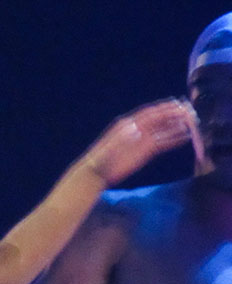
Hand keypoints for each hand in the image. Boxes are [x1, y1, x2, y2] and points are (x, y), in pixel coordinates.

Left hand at [82, 98, 196, 186]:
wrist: (97, 173)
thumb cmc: (101, 159)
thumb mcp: (109, 147)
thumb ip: (123, 137)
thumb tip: (136, 129)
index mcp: (128, 125)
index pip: (150, 114)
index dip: (164, 109)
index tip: (178, 105)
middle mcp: (138, 129)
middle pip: (159, 119)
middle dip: (175, 115)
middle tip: (190, 112)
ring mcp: (142, 140)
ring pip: (163, 130)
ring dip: (177, 126)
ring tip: (192, 124)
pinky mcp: (145, 151)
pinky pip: (163, 143)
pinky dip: (174, 140)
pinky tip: (185, 138)